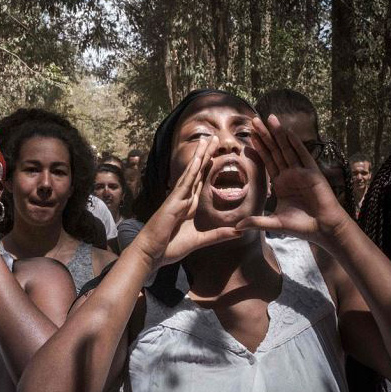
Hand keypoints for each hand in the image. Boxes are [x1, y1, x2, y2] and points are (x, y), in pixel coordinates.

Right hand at [134, 136, 241, 268]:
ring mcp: (177, 198)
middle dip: (206, 154)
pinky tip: (198, 159)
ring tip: (209, 140)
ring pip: (191, 172)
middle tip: (215, 138)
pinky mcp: (173, 203)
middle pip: (197, 172)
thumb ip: (218, 235)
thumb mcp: (200, 241)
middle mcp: (183, 198)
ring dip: (200, 156)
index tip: (217, 153)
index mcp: (188, 205)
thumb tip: (239, 231)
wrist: (150, 254)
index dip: (208, 166)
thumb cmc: (169, 247)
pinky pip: (185, 184)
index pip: (200, 181)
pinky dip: (191, 170)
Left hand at [235, 115, 350, 247]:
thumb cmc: (302, 226)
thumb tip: (236, 228)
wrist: (323, 229)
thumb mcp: (274, 223)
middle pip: (275, 150)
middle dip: (265, 135)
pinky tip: (287, 132)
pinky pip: (303, 155)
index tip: (250, 135)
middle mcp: (290, 174)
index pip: (268, 161)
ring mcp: (302, 172)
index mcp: (281, 183)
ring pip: (287, 149)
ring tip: (268, 118)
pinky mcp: (313, 173)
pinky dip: (295, 143)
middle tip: (254, 120)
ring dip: (278, 134)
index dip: (259, 148)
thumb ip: (255, 222)